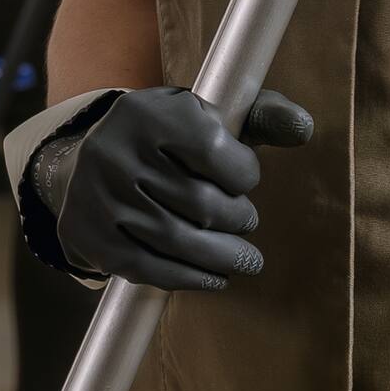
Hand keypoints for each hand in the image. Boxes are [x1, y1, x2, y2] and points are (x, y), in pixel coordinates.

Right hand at [46, 85, 316, 290]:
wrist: (85, 164)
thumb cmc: (165, 141)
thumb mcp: (204, 115)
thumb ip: (258, 115)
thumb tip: (303, 128)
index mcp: (146, 112)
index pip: (215, 151)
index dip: (243, 173)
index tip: (244, 179)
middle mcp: (114, 150)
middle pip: (200, 203)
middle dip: (238, 219)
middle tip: (247, 222)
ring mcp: (97, 198)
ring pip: (179, 241)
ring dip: (224, 257)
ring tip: (246, 260)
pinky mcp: (92, 238)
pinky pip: (150, 269)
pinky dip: (191, 278)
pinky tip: (215, 278)